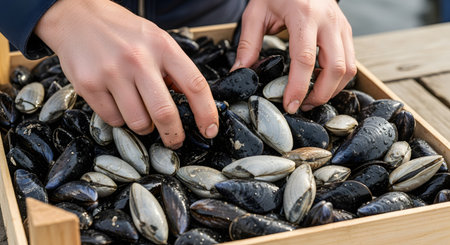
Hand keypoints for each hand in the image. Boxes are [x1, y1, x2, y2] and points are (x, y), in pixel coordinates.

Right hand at [35, 0, 218, 148]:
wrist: (77, 17)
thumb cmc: (123, 31)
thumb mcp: (156, 39)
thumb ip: (173, 68)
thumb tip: (191, 103)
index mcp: (162, 46)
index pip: (195, 85)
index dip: (206, 112)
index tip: (209, 130)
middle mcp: (138, 59)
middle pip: (165, 113)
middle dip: (174, 135)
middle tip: (174, 140)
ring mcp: (112, 73)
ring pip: (138, 122)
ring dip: (144, 126)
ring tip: (140, 112)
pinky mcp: (89, 85)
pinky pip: (113, 120)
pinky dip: (120, 119)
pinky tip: (118, 103)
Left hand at [232, 0, 356, 112]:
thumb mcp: (256, 12)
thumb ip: (248, 43)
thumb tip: (240, 72)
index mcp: (304, 15)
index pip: (305, 58)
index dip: (298, 86)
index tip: (290, 104)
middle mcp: (328, 20)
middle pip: (336, 68)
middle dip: (321, 94)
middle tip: (302, 106)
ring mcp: (341, 25)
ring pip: (349, 67)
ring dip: (332, 89)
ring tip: (311, 98)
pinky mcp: (346, 30)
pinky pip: (350, 61)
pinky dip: (338, 78)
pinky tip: (321, 84)